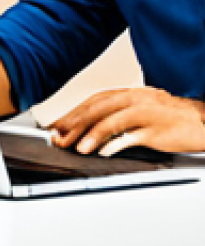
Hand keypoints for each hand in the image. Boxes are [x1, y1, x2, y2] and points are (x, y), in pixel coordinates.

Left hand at [49, 87, 204, 155]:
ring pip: (111, 120)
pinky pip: (133, 136)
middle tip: (58, 137)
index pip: (93, 101)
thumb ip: (118, 116)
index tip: (57, 125)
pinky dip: (116, 144)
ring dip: (91, 134)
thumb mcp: (140, 109)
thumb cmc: (170, 116)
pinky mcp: (157, 131)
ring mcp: (145, 114)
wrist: (202, 120)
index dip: (73, 113)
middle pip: (97, 108)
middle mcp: (134, 99)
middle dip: (74, 123)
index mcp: (128, 93)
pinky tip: (104, 151)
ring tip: (77, 147)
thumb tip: (91, 128)